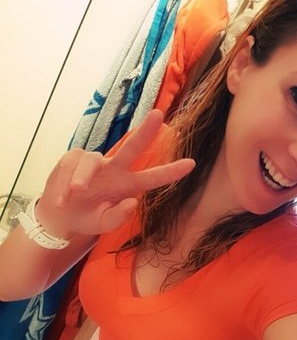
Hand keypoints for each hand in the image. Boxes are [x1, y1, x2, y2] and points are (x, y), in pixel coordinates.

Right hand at [35, 110, 194, 237]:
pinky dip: (64, 184)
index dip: (171, 171)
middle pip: (132, 147)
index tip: (191, 164)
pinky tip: (62, 199)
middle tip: (158, 115)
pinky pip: (70, 166)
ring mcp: (94, 162)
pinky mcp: (72, 158)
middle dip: (145, 131)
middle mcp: (115, 169)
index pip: (152, 177)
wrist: (60, 216)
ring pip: (91, 161)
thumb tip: (131, 203)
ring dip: (83, 177)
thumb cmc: (88, 216)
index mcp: (127, 185)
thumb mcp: (104, 224)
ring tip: (77, 191)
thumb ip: (118, 218)